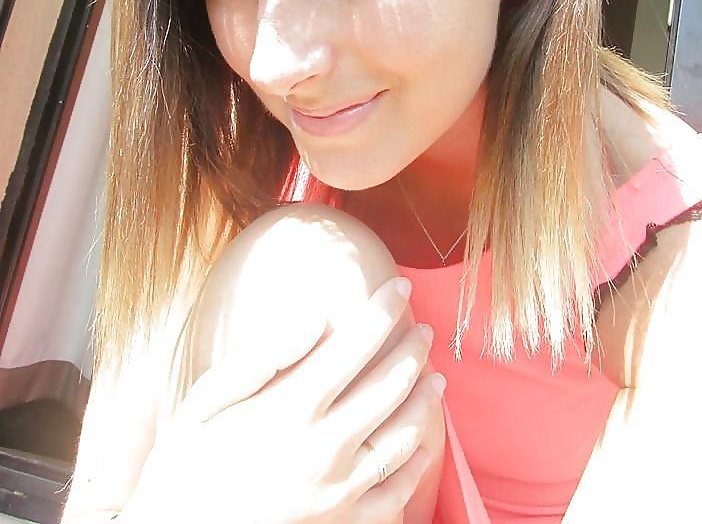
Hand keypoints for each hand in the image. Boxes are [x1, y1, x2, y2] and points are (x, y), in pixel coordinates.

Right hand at [122, 277, 443, 522]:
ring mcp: (339, 492)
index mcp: (288, 409)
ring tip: (436, 377)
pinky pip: (398, 492)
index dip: (384, 309)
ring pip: (404, 436)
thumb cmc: (187, 465)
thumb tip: (318, 317)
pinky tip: (423, 441)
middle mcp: (322, 449)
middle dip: (414, 350)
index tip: (401, 286)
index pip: (354, 344)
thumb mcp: (205, 400)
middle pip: (389, 386)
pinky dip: (418, 461)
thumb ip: (264, 356)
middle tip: (425, 329)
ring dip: (426, 401)